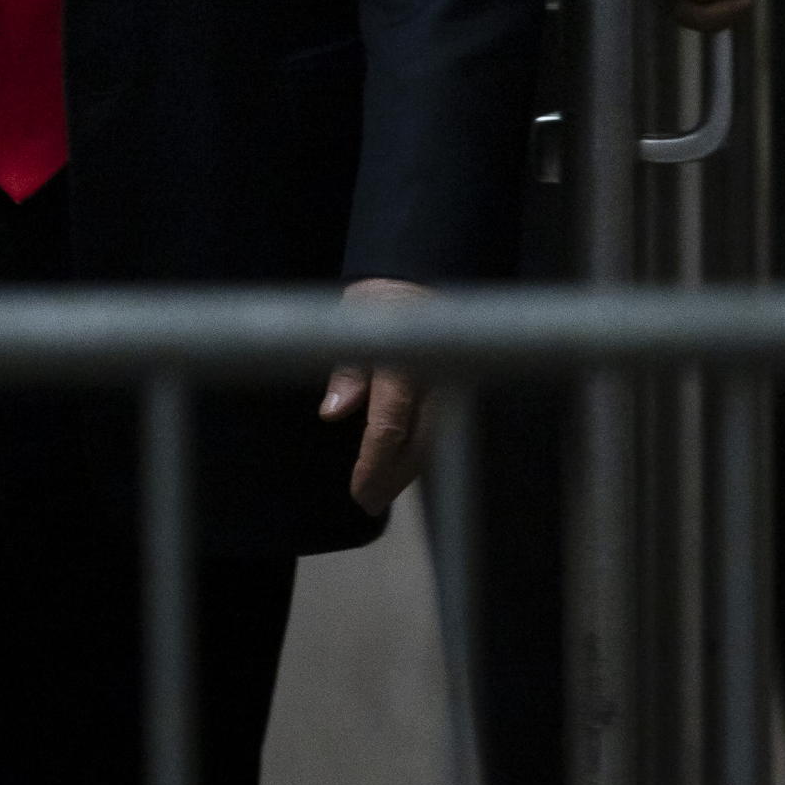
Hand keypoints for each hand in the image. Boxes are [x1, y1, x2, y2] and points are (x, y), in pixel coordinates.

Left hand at [320, 279, 437, 514]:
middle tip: (367, 503)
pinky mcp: (452, 391)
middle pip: (417, 445)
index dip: (373, 466)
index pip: (389, 427)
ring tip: (380, 493)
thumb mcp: (352, 326)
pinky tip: (402, 466)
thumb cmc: (377, 304)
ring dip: (406, 471)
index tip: (358, 492)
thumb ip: (346, 371)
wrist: (416, 280)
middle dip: (392, 479)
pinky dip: (418, 452)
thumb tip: (332, 414)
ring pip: (432, 441)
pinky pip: (437, 428)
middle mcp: (433, 380)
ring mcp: (448, 387)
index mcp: (404, 364)